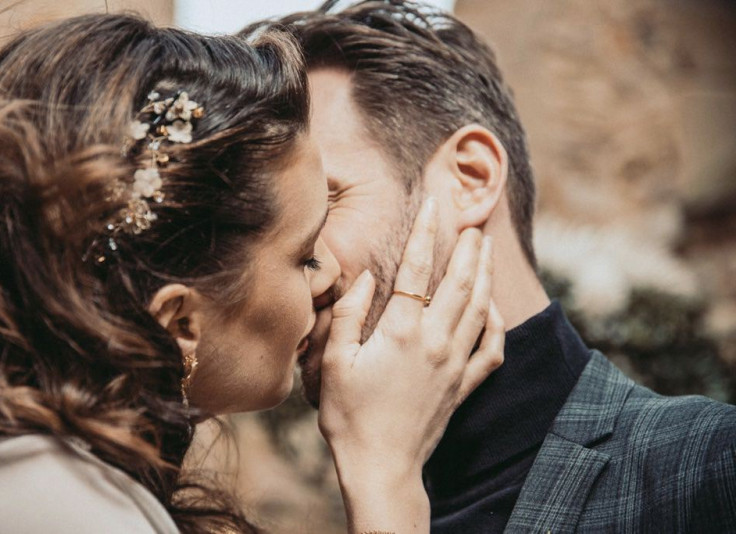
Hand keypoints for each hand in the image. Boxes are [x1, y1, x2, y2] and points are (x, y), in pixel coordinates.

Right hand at [318, 197, 504, 532]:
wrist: (381, 466)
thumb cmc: (349, 416)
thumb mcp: (334, 362)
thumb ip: (349, 315)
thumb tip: (364, 279)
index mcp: (401, 332)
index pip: (416, 269)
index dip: (424, 232)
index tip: (433, 205)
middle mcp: (435, 342)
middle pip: (460, 282)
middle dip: (468, 248)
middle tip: (474, 221)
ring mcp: (455, 364)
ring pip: (480, 308)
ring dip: (485, 275)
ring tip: (487, 249)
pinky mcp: (464, 386)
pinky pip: (492, 350)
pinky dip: (499, 326)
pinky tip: (496, 310)